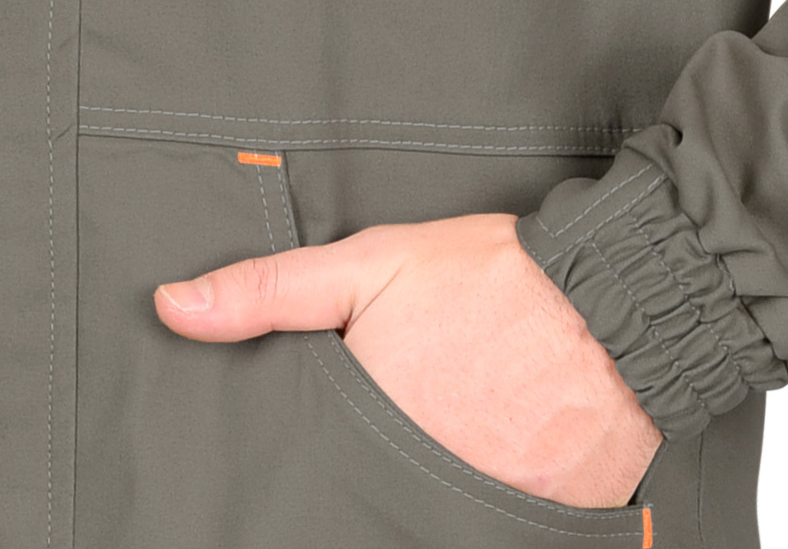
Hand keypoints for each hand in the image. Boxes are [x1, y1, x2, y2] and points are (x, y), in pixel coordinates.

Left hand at [154, 212, 660, 508]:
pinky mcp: (541, 526)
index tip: (297, 466)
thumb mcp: (369, 264)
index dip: (302, 471)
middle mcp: (421, 477)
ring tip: (441, 431)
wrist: (616, 296)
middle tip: (384, 435)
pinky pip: (490, 527)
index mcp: (371, 419)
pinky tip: (484, 453)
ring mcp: (483, 510)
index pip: (310, 477)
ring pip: (425, 518)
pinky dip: (477, 499)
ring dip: (419, 488)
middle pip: (368, 501)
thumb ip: (267, 291)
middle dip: (361, 479)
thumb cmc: (491, 277)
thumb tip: (171, 306)